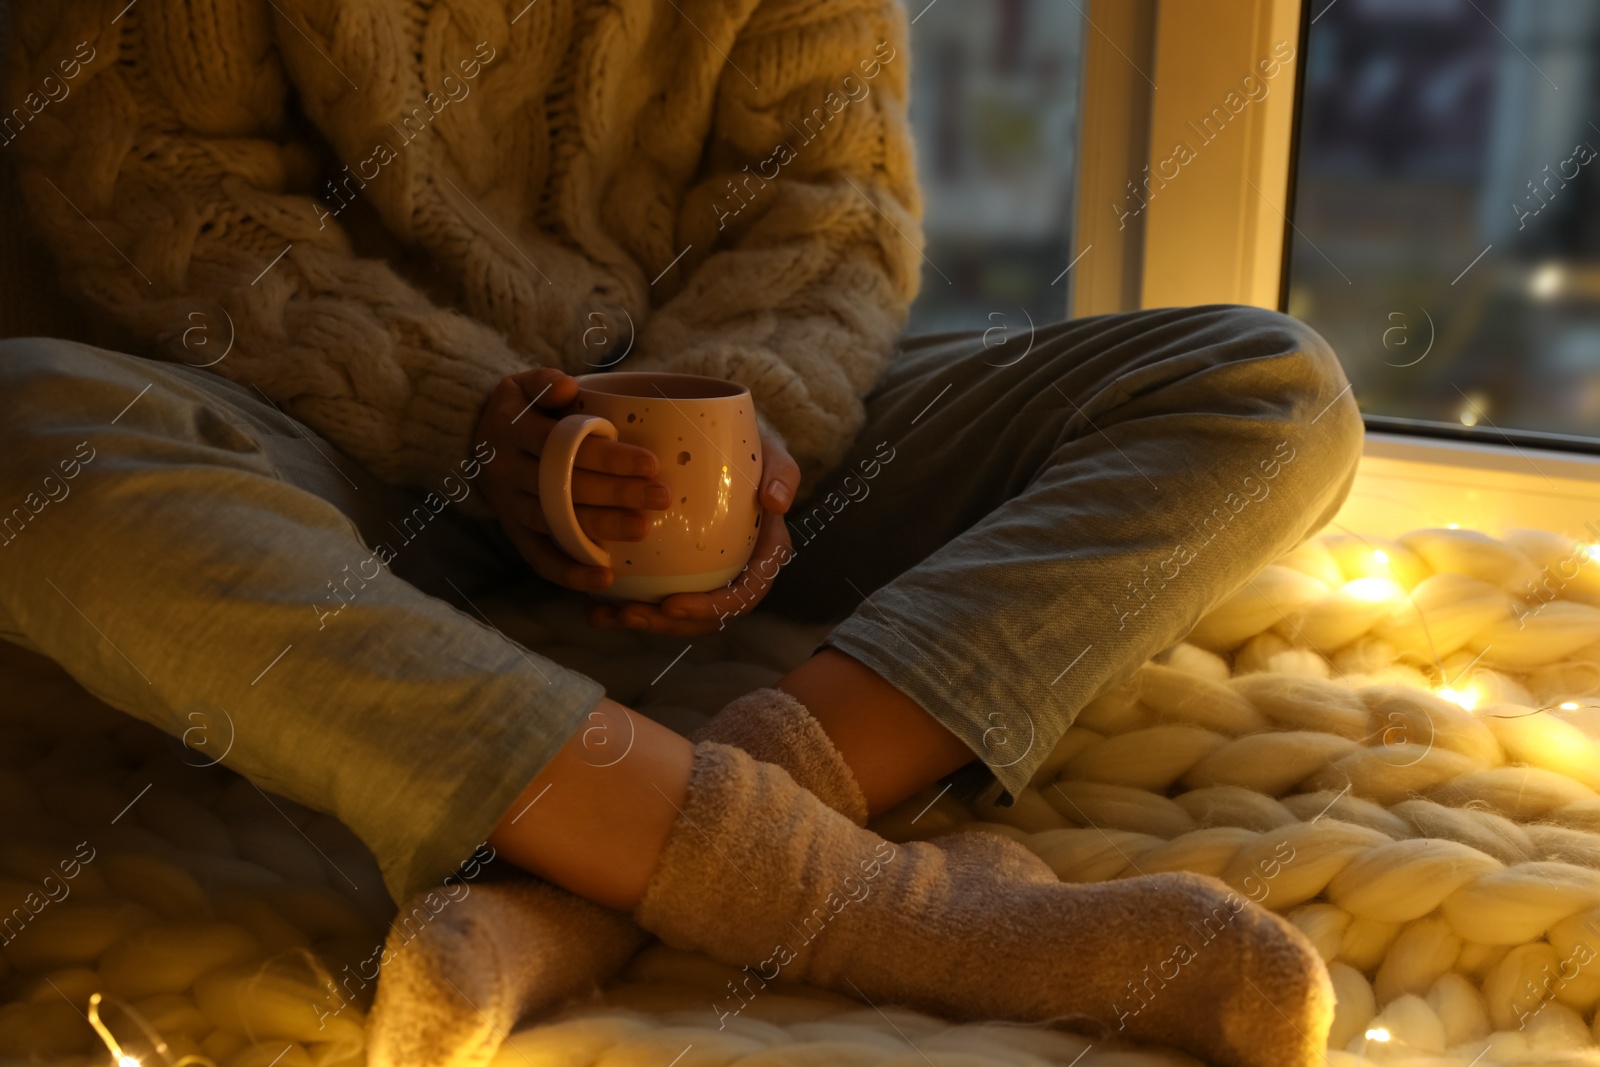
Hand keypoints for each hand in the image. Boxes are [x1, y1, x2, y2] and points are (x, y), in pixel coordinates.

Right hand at [474, 368, 670, 592]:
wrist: (471, 440)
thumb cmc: (518, 410)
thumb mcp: (522, 384)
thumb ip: (544, 381)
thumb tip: (567, 389)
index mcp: (512, 431)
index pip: (564, 446)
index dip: (608, 457)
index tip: (651, 463)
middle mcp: (507, 472)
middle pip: (566, 487)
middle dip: (617, 493)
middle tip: (661, 497)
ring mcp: (509, 507)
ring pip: (557, 523)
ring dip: (602, 529)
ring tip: (643, 529)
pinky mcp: (514, 534)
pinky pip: (540, 559)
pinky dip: (570, 573)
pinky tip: (605, 578)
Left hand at [586, 432, 799, 635]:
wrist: (723, 446)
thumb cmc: (750, 453)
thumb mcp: (771, 455)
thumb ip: (782, 473)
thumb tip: (777, 503)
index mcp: (762, 558)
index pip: (743, 596)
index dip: (710, 609)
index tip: (672, 604)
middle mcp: (735, 575)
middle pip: (705, 618)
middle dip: (667, 625)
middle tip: (629, 613)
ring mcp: (706, 577)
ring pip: (677, 616)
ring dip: (642, 622)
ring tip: (607, 615)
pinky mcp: (679, 572)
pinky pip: (655, 597)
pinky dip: (625, 608)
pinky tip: (596, 609)